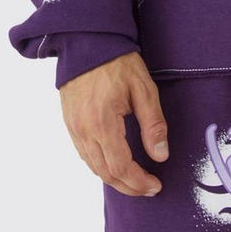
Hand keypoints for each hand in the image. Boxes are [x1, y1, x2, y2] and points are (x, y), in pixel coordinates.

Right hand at [59, 51, 168, 196]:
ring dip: (114, 179)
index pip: (120, 167)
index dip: (138, 182)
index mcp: (102, 124)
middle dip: (128, 186)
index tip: (155, 186)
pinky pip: (84, 154)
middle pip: (105, 173)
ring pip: (93, 167)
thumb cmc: (118, 62)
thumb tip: (161, 156)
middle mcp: (84, 131)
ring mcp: (73, 128)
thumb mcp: (143, 88)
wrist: (87, 42)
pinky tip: (114, 165)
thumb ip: (153, 124)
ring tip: (135, 181)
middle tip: (148, 188)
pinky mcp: (69, 123)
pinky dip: (100, 166)